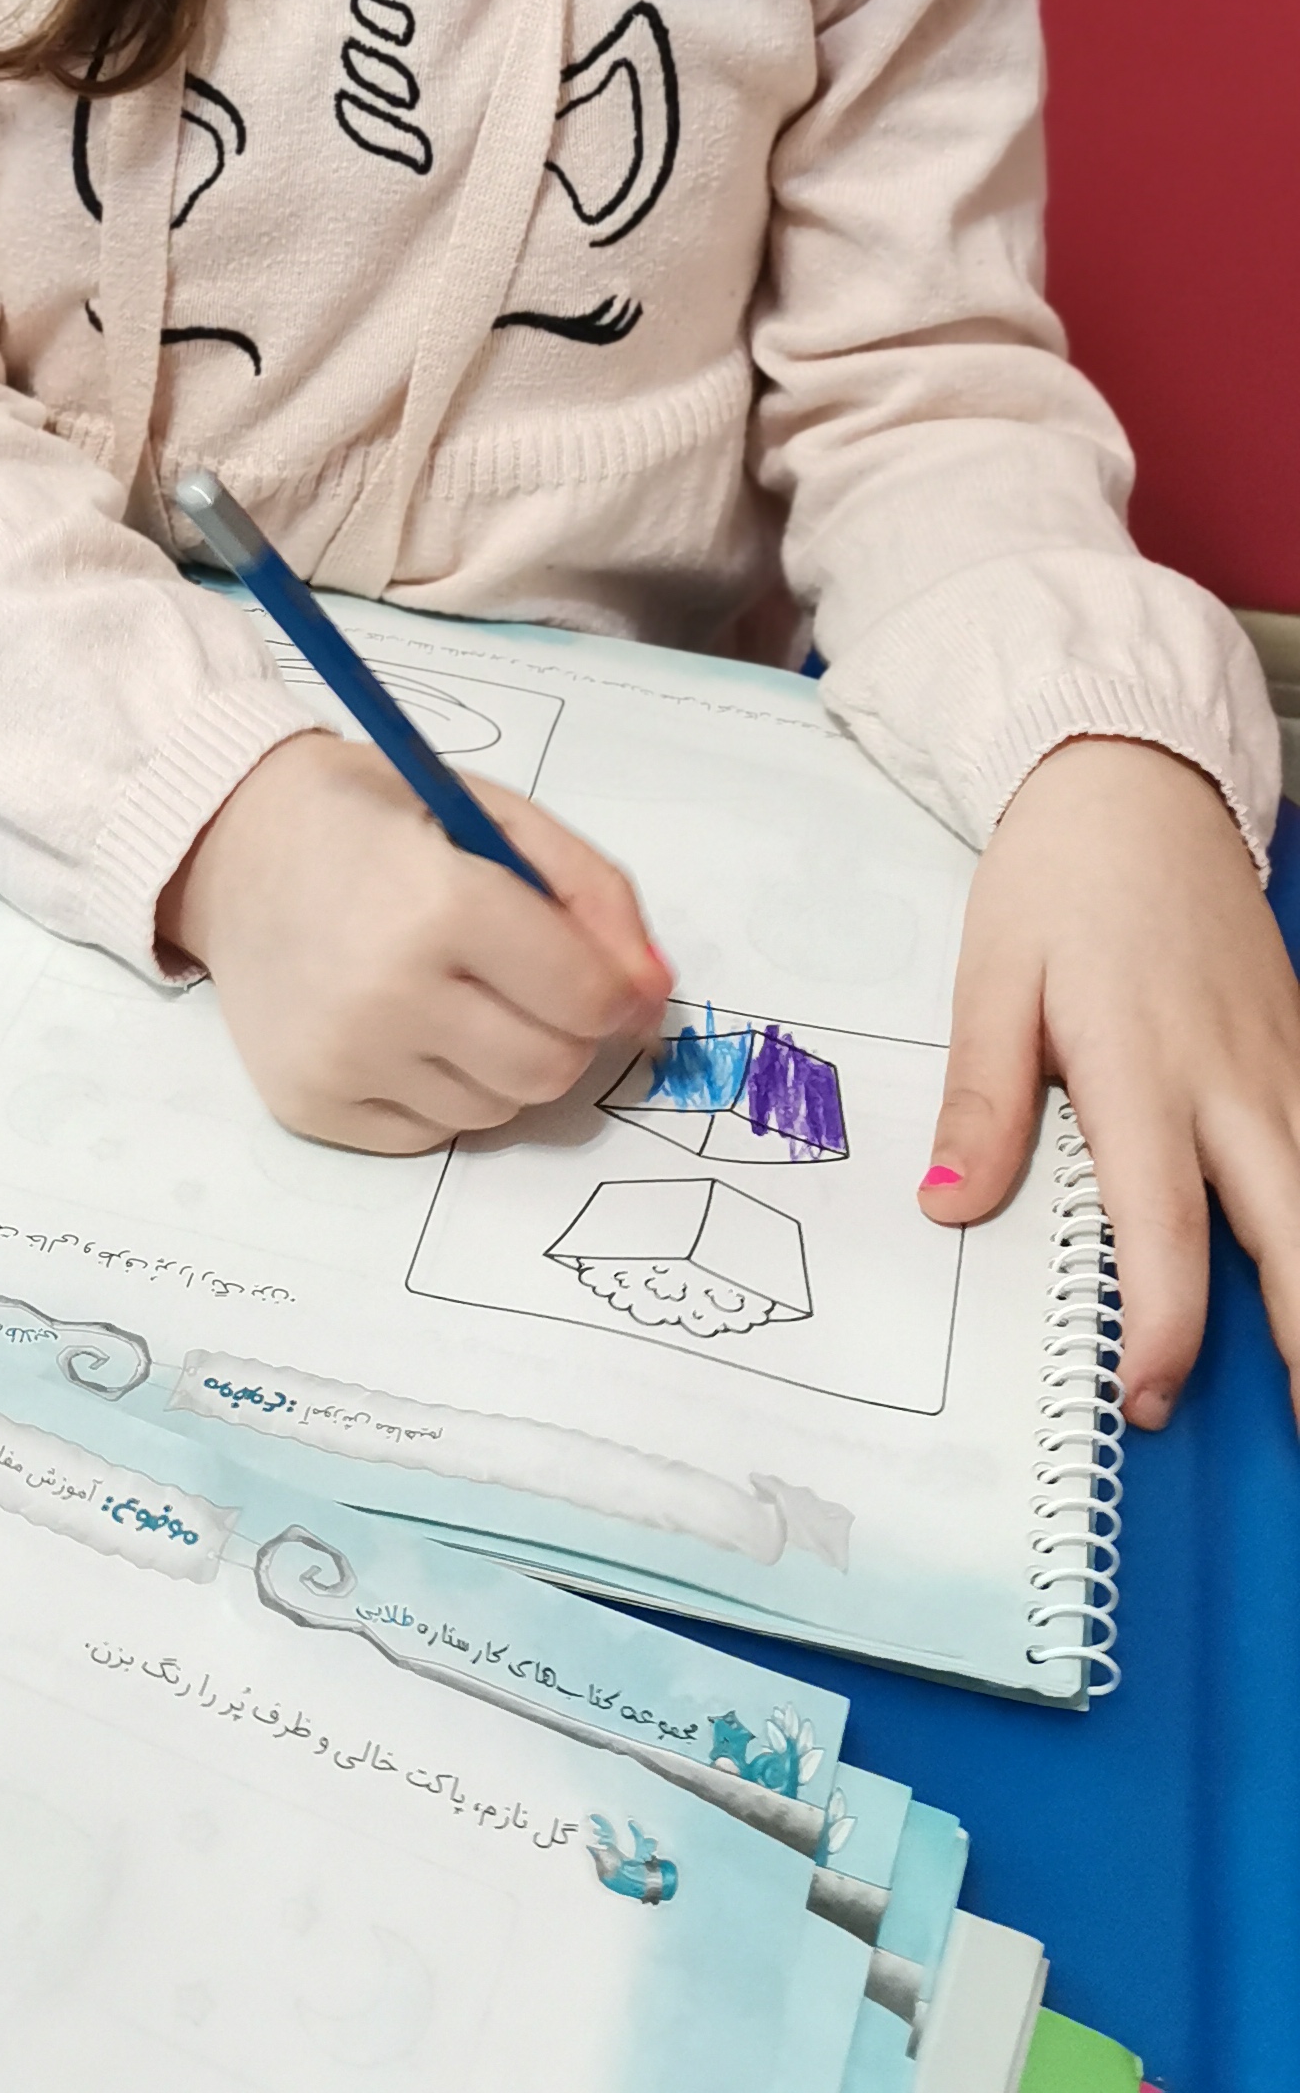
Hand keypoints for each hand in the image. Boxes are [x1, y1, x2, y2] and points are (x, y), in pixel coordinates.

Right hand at [159, 730, 671, 1151]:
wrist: (233, 848)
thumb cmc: (379, 822)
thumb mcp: (497, 816)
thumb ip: (592, 895)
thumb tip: (651, 992)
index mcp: (440, 902)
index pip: (585, 998)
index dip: (615, 990)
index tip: (607, 974)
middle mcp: (387, 993)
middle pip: (550, 1069)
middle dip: (565, 1031)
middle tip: (528, 981)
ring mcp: (344, 1059)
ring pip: (497, 1109)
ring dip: (502, 1060)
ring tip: (453, 993)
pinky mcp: (312, 1106)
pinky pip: (432, 1133)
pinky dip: (441, 1089)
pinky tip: (404, 1026)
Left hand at [919, 738, 1299, 1427]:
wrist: (1136, 781)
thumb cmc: (1057, 879)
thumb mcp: (992, 977)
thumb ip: (983, 1101)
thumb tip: (947, 1208)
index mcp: (1142, 1068)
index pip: (1164, 1226)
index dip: (1162, 1326)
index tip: (1143, 1396)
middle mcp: (1230, 1077)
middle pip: (1292, 1232)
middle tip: (1295, 1430)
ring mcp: (1281, 1062)